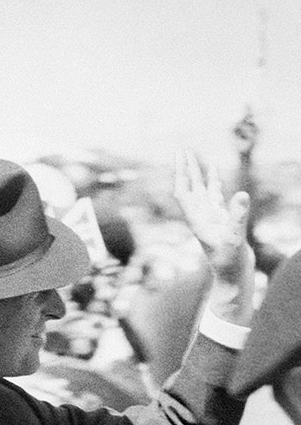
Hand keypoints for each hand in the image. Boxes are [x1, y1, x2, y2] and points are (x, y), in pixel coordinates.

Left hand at [174, 149, 253, 283]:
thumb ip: (238, 218)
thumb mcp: (235, 239)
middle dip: (186, 167)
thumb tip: (243, 195)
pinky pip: (215, 195)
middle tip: (183, 147)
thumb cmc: (229, 263)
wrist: (232, 277)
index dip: (181, 172)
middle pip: (189, 186)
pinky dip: (215, 182)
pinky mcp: (220, 219)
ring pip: (202, 189)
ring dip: (198, 173)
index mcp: (197, 218)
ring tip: (195, 155)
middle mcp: (200, 215)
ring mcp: (210, 216)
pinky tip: (215, 173)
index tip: (180, 155)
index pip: (184, 190)